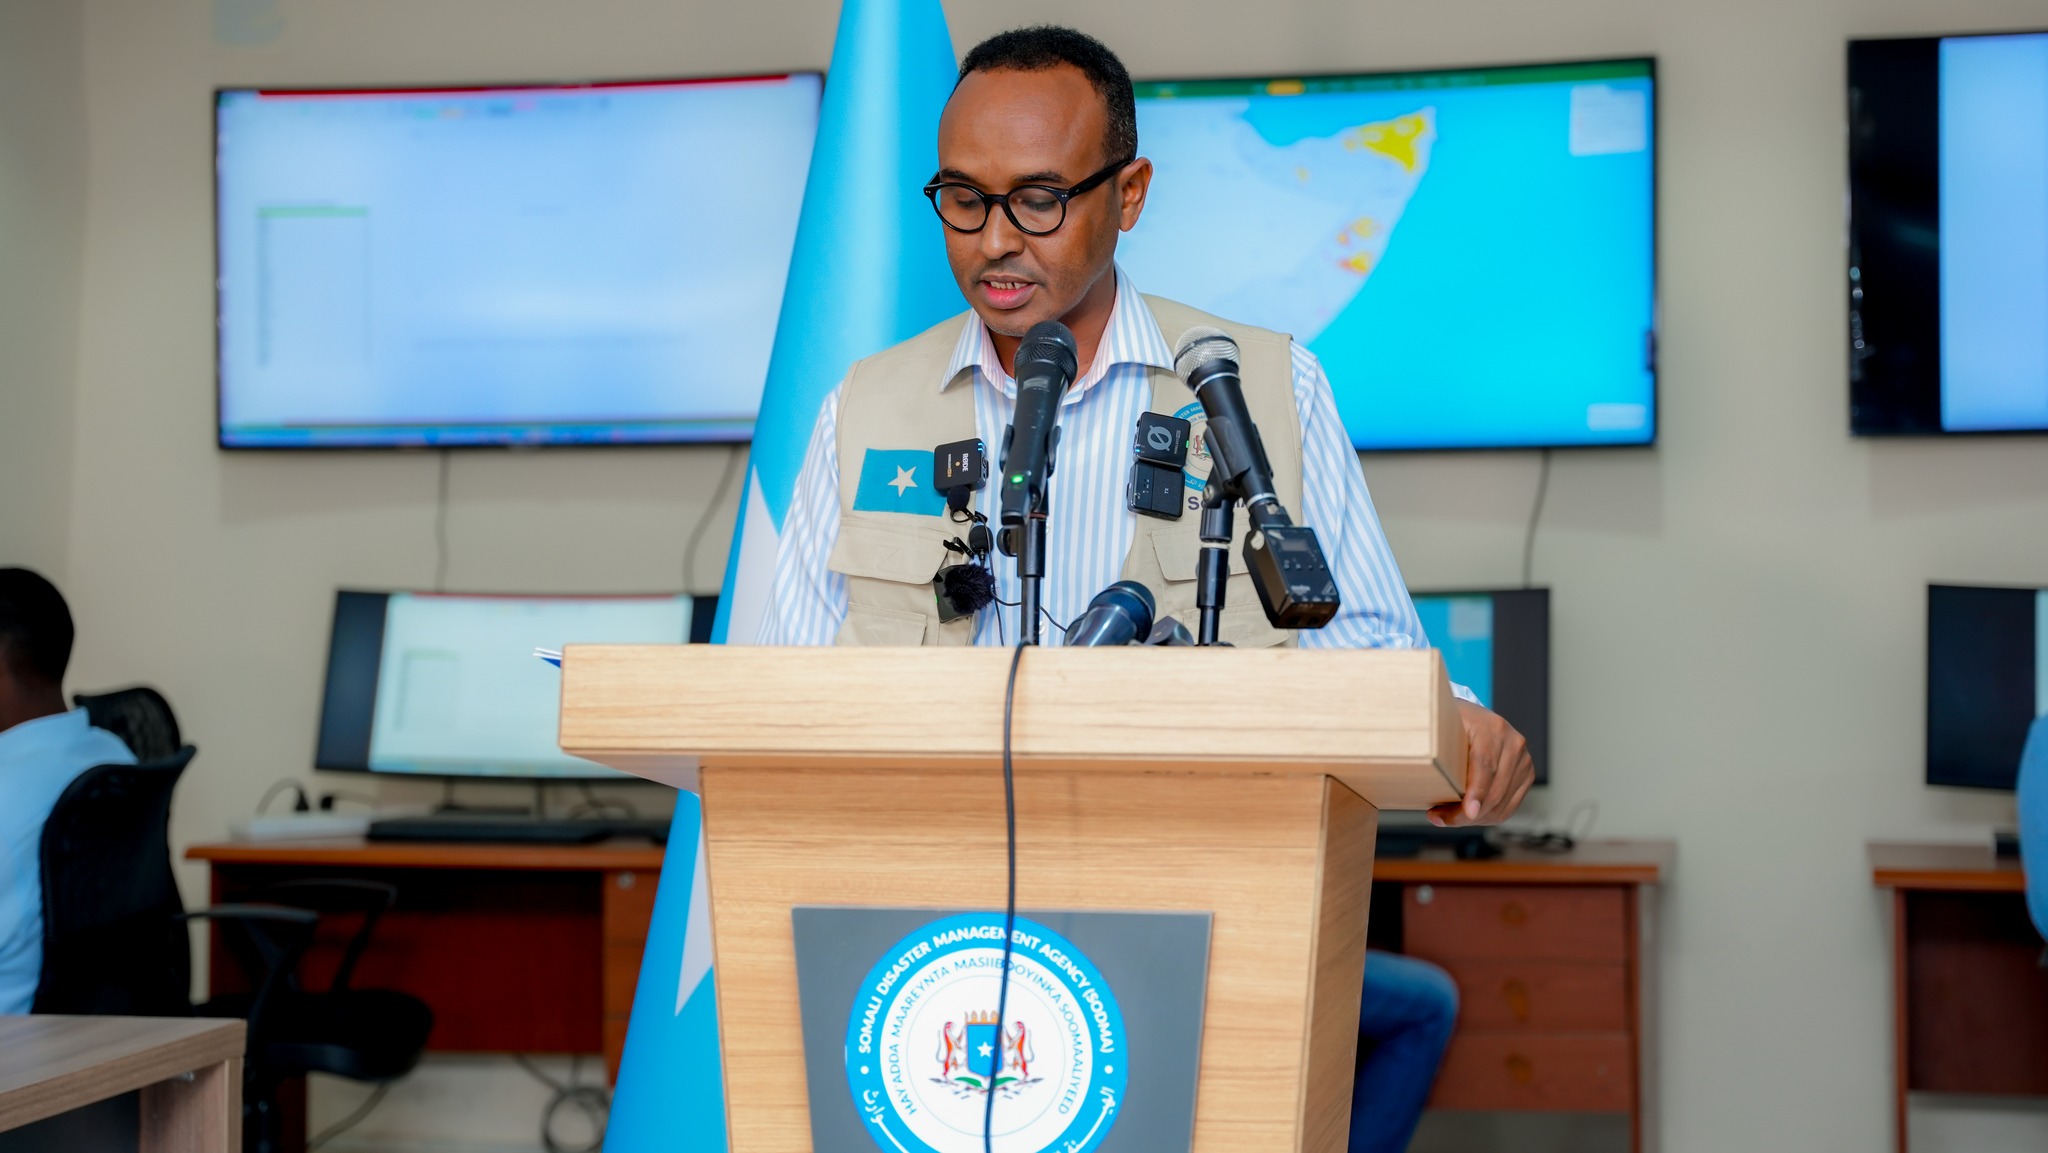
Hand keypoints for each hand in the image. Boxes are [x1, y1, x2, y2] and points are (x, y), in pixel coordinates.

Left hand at [1430, 699, 1534, 826]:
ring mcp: (1523, 760)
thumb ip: (1431, 741)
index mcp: (1492, 727)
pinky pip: (1507, 807)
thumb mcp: (1440, 722)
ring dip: (1472, 819)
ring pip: (1500, 804)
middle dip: (1465, 813)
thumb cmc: (1452, 721)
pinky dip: (1485, 817)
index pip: (1485, 764)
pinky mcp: (1526, 775)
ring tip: (1447, 816)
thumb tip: (1413, 763)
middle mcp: (1513, 743)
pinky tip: (1465, 815)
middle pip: (1494, 790)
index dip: (1476, 792)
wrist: (1474, 717)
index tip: (1468, 811)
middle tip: (1438, 817)